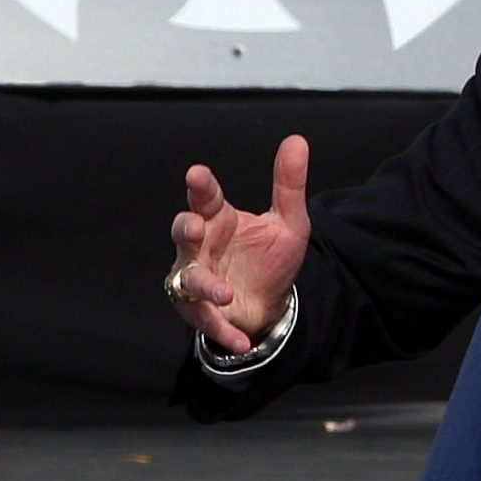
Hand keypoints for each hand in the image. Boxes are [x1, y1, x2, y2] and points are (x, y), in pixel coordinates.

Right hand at [168, 134, 309, 354]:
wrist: (272, 304)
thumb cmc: (270, 258)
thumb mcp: (289, 222)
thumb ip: (288, 185)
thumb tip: (297, 140)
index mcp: (218, 218)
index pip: (205, 197)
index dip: (200, 186)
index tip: (197, 174)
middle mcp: (201, 246)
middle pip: (183, 232)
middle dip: (186, 229)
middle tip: (196, 228)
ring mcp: (196, 279)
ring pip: (188, 279)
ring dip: (204, 285)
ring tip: (225, 293)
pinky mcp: (201, 312)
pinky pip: (206, 320)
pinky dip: (223, 331)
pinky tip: (241, 340)